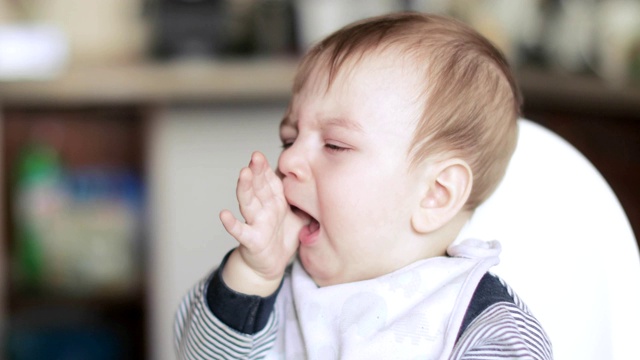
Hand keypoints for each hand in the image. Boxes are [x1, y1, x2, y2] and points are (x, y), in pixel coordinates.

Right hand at [219, 151, 301, 295]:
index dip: (266, 168)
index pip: (270, 181)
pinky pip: (241, 231)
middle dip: (257, 171)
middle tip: (255, 156)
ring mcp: (255, 223)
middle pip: (258, 187)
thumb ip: (308, 203)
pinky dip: (231, 224)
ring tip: (243, 173)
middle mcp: (264, 209)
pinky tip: (224, 214)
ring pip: (248, 203)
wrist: (271, 265)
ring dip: (245, 188)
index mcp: (275, 201)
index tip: (261, 154)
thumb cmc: (283, 238)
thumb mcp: (301, 217)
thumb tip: (326, 187)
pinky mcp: (251, 240)